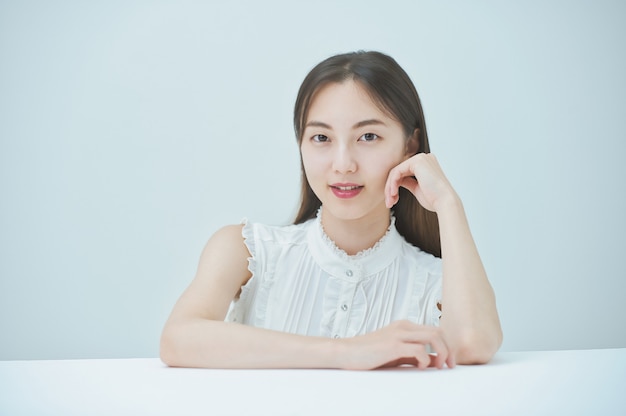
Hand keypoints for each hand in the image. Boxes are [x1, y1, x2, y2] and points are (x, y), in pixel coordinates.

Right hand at [337, 320, 454, 369]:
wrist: (345, 352)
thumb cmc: (368, 355)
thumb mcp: (394, 354)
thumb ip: (412, 356)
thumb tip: (433, 362)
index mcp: (404, 326)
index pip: (434, 330)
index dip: (446, 346)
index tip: (448, 362)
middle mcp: (403, 327)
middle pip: (438, 331)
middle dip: (449, 349)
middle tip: (449, 366)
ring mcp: (398, 334)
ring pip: (433, 337)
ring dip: (442, 352)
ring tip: (439, 367)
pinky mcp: (392, 345)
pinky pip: (419, 349)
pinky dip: (425, 359)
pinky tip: (421, 367)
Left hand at [384, 153, 457, 212]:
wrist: (444, 202)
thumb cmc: (434, 199)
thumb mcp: (417, 189)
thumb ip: (408, 182)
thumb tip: (396, 181)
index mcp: (426, 164)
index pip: (403, 172)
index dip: (394, 186)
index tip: (392, 200)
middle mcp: (424, 158)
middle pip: (398, 171)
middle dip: (391, 188)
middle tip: (389, 203)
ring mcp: (421, 158)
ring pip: (396, 172)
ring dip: (390, 187)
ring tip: (390, 201)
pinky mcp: (417, 161)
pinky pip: (397, 171)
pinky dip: (392, 184)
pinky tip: (393, 194)